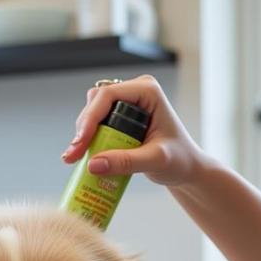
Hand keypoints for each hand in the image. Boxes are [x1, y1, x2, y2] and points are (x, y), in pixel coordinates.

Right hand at [60, 74, 205, 186]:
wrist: (186, 169)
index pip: (108, 95)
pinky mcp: (121, 117)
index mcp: (147, 92)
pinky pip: (97, 121)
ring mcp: (127, 104)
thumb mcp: (155, 161)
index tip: (80, 144)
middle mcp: (135, 92)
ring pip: (93, 111)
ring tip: (78, 158)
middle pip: (96, 102)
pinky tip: (84, 155)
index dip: (89, 118)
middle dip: (83, 128)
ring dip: (83, 134)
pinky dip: (89, 138)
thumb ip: (126, 162)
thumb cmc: (179, 161)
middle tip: (74, 156)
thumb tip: (93, 165)